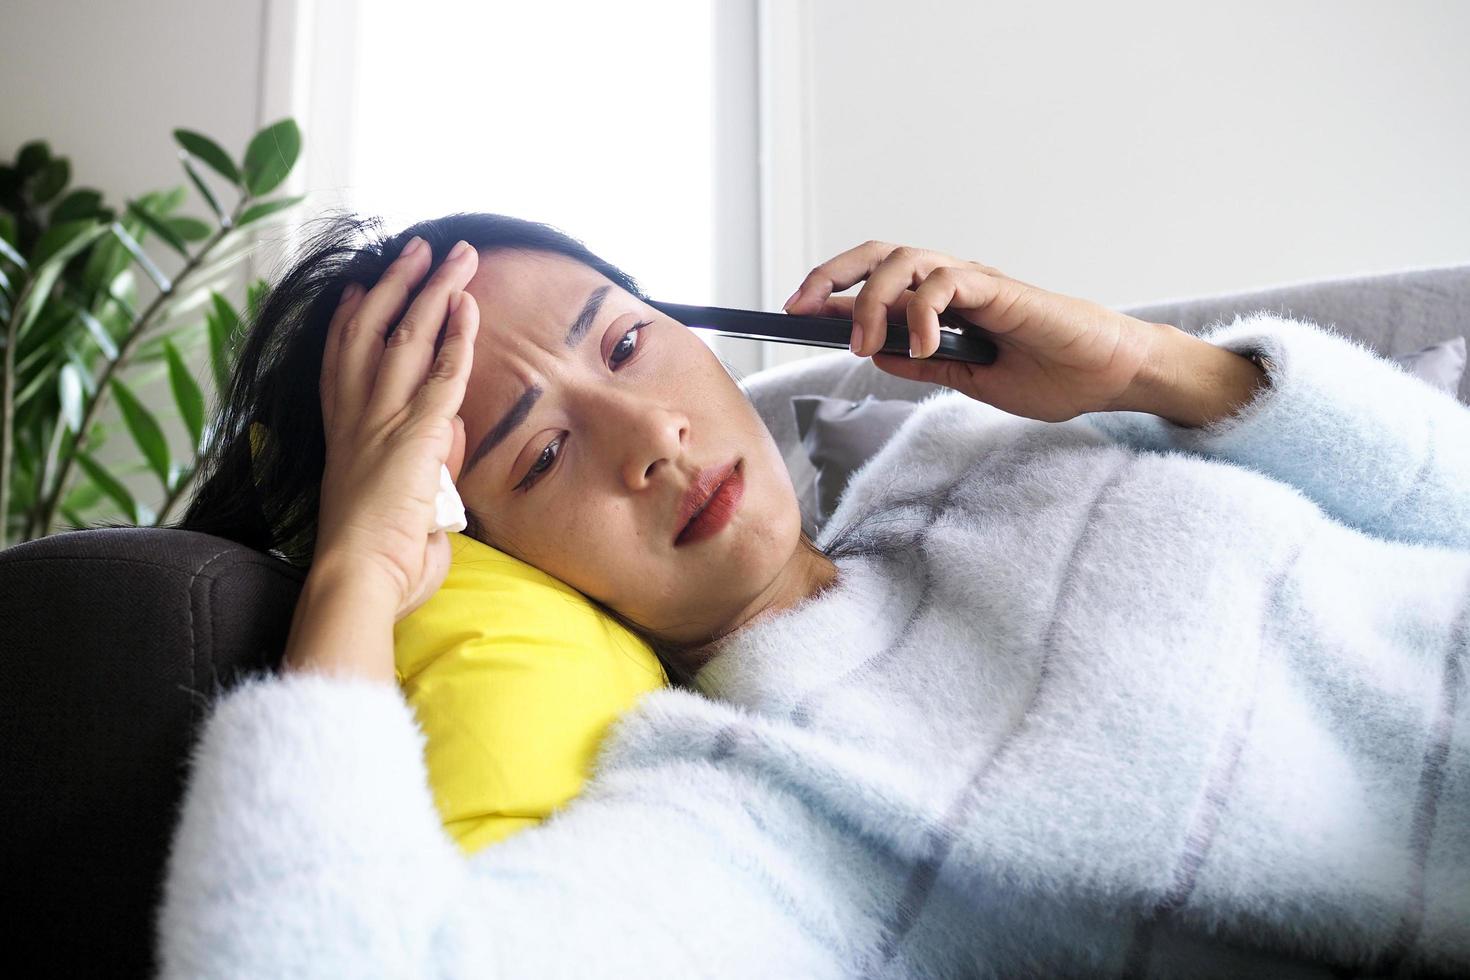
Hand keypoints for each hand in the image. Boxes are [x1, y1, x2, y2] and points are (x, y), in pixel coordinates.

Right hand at [314, 236, 479, 622]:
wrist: (356, 579)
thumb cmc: (377, 562)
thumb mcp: (403, 504)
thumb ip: (428, 466)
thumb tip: (451, 436)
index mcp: (344, 436)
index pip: (340, 361)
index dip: (350, 319)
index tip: (360, 287)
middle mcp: (355, 417)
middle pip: (371, 330)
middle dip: (396, 284)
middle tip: (414, 248)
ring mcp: (381, 419)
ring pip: (407, 336)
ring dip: (432, 289)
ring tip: (452, 252)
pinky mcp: (414, 431)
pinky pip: (441, 372)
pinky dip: (457, 335)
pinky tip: (468, 303)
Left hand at [783, 240, 1164, 422]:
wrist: (1106, 377)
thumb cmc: (1050, 376)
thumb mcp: (969, 379)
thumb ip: (923, 365)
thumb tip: (873, 354)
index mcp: (943, 306)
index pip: (876, 284)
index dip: (830, 292)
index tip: (791, 314)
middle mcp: (953, 284)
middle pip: (879, 255)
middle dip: (831, 275)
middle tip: (799, 309)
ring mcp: (975, 282)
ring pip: (905, 261)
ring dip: (872, 300)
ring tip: (864, 345)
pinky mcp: (999, 288)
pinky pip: (946, 282)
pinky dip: (923, 311)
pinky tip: (925, 346)